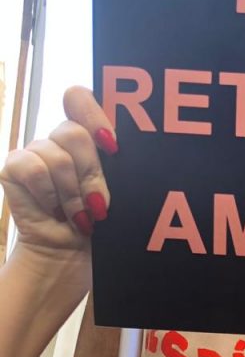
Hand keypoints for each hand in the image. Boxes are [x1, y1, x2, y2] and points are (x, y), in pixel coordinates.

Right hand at [0, 87, 115, 258]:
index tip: (111, 145)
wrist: (71, 256)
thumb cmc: (99, 224)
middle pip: (74, 132)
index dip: (94, 113)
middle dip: (90, 173)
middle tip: (99, 204)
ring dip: (72, 193)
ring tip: (79, 217)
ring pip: (56, 154)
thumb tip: (114, 149)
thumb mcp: (117, 194)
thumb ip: (116, 167)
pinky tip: (55, 212)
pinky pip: (32, 168)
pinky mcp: (15, 168)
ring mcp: (37, 152)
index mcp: (89, 137)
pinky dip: (48, 194)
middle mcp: (60, 140)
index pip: (81, 99)